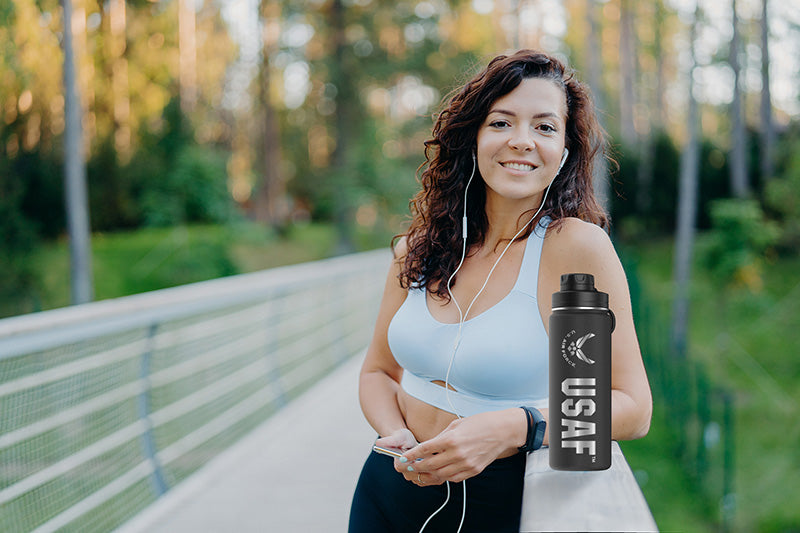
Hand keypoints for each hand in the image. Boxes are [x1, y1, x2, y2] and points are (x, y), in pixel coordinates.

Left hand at [399, 410, 524, 484]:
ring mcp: (466, 464)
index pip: (425, 449)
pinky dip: (444, 477)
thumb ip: (441, 437)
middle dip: (416, 466)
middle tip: (408, 466)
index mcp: (451, 439)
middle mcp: (457, 454)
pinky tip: (438, 473)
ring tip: (420, 472)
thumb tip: (428, 447)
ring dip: (428, 474)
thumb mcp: (456, 425)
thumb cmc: (480, 423)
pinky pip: (454, 478)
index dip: (412, 455)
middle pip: (430, 465)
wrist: (502, 431)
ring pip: (441, 475)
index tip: (402, 458)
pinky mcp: (473, 471)